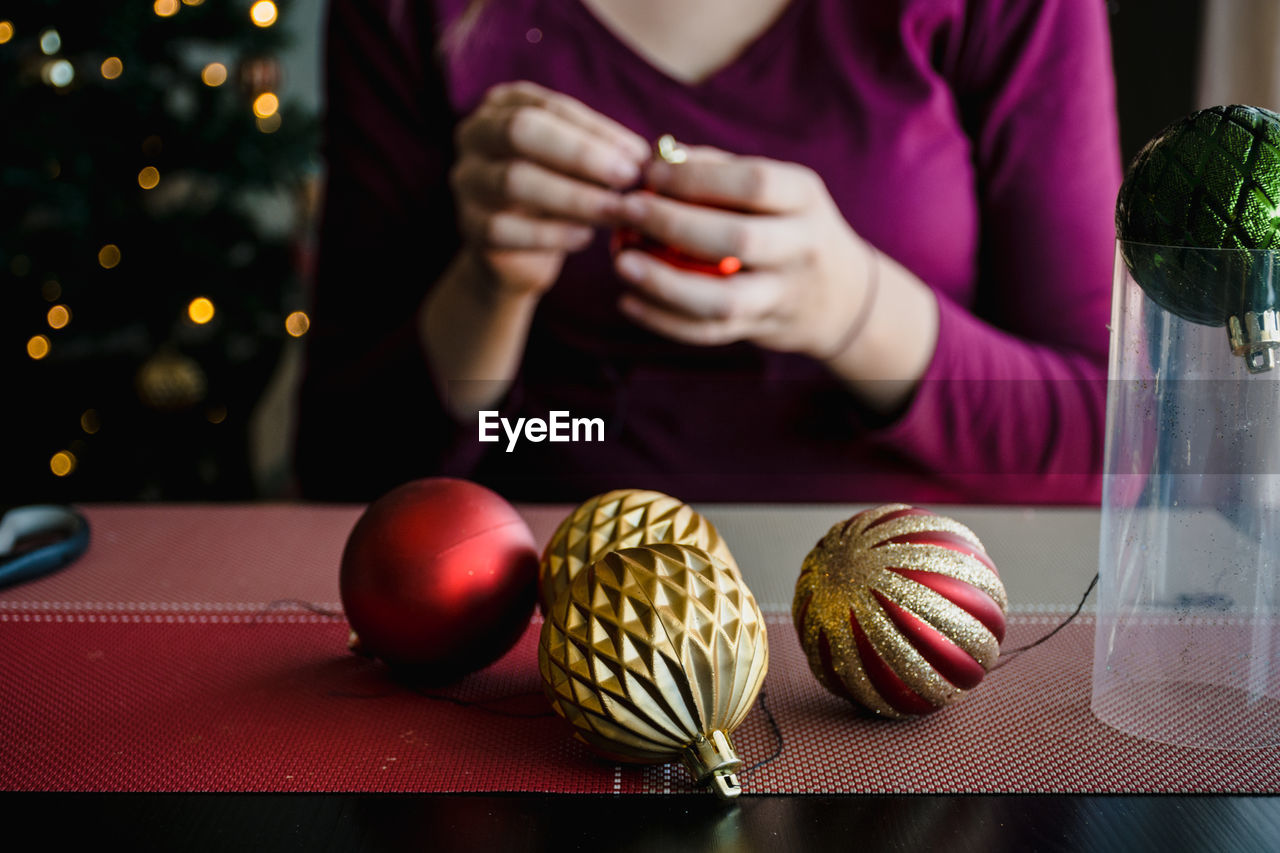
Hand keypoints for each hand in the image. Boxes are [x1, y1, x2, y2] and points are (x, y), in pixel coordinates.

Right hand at [451, 81, 649, 296]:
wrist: (519, 254)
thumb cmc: (559, 196)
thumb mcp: (578, 166)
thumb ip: (603, 154)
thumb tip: (643, 158)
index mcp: (505, 106)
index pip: (552, 108)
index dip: (598, 131)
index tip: (640, 155)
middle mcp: (476, 134)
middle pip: (522, 132)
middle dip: (580, 154)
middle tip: (627, 177)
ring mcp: (467, 181)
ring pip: (514, 180)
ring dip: (573, 196)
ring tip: (614, 211)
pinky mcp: (469, 227)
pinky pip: (506, 229)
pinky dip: (550, 234)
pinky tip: (584, 238)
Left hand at [612, 145, 876, 359]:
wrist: (842, 296)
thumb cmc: (790, 225)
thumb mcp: (777, 189)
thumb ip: (721, 169)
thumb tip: (656, 156)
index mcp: (804, 199)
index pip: (753, 183)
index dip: (696, 177)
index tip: (649, 173)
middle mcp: (802, 248)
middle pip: (737, 240)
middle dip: (673, 224)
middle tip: (626, 210)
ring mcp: (783, 295)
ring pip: (723, 300)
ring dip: (665, 284)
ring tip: (621, 263)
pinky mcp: (761, 329)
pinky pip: (709, 332)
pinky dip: (664, 320)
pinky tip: (628, 301)